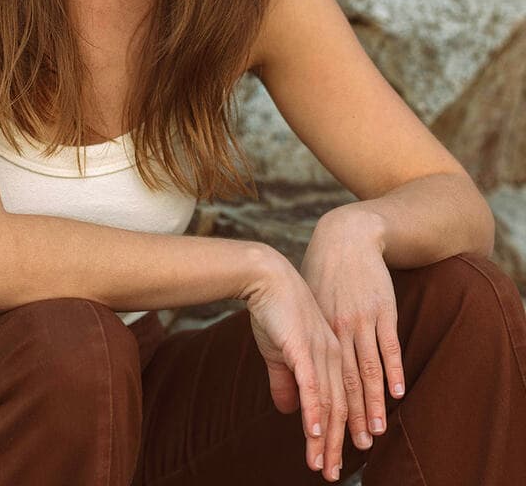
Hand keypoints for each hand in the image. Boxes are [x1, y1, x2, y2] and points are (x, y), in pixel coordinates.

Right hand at [242, 247, 348, 481]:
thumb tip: (288, 411)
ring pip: (327, 402)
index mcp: (332, 354)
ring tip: (321, 464)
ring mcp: (320, 351)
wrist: (266, 275)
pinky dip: (314, 410)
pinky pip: (311, 384)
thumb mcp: (281, 350)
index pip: (341, 399)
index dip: (340, 432)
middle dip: (335, 444)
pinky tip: (313, 432)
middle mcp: (332, 355)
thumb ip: (286, 380)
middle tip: (332, 474)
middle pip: (339, 407)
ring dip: (325, 437)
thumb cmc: (273, 310)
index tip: (337, 459)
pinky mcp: (302, 347)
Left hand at [300, 206, 405, 455]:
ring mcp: (361, 320)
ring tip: (374, 432)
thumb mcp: (304, 310)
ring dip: (371, 404)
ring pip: (367, 369)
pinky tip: (396, 393)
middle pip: (343, 383)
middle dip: (346, 420)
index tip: (321, 441)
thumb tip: (292, 393)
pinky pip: (388, 345)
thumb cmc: (321, 275)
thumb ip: (297, 349)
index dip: (321, 412)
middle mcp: (338, 329)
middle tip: (352, 451)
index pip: (320, 381)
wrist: (345, 238)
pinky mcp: (382, 310)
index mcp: (317, 331)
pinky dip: (393, 370)